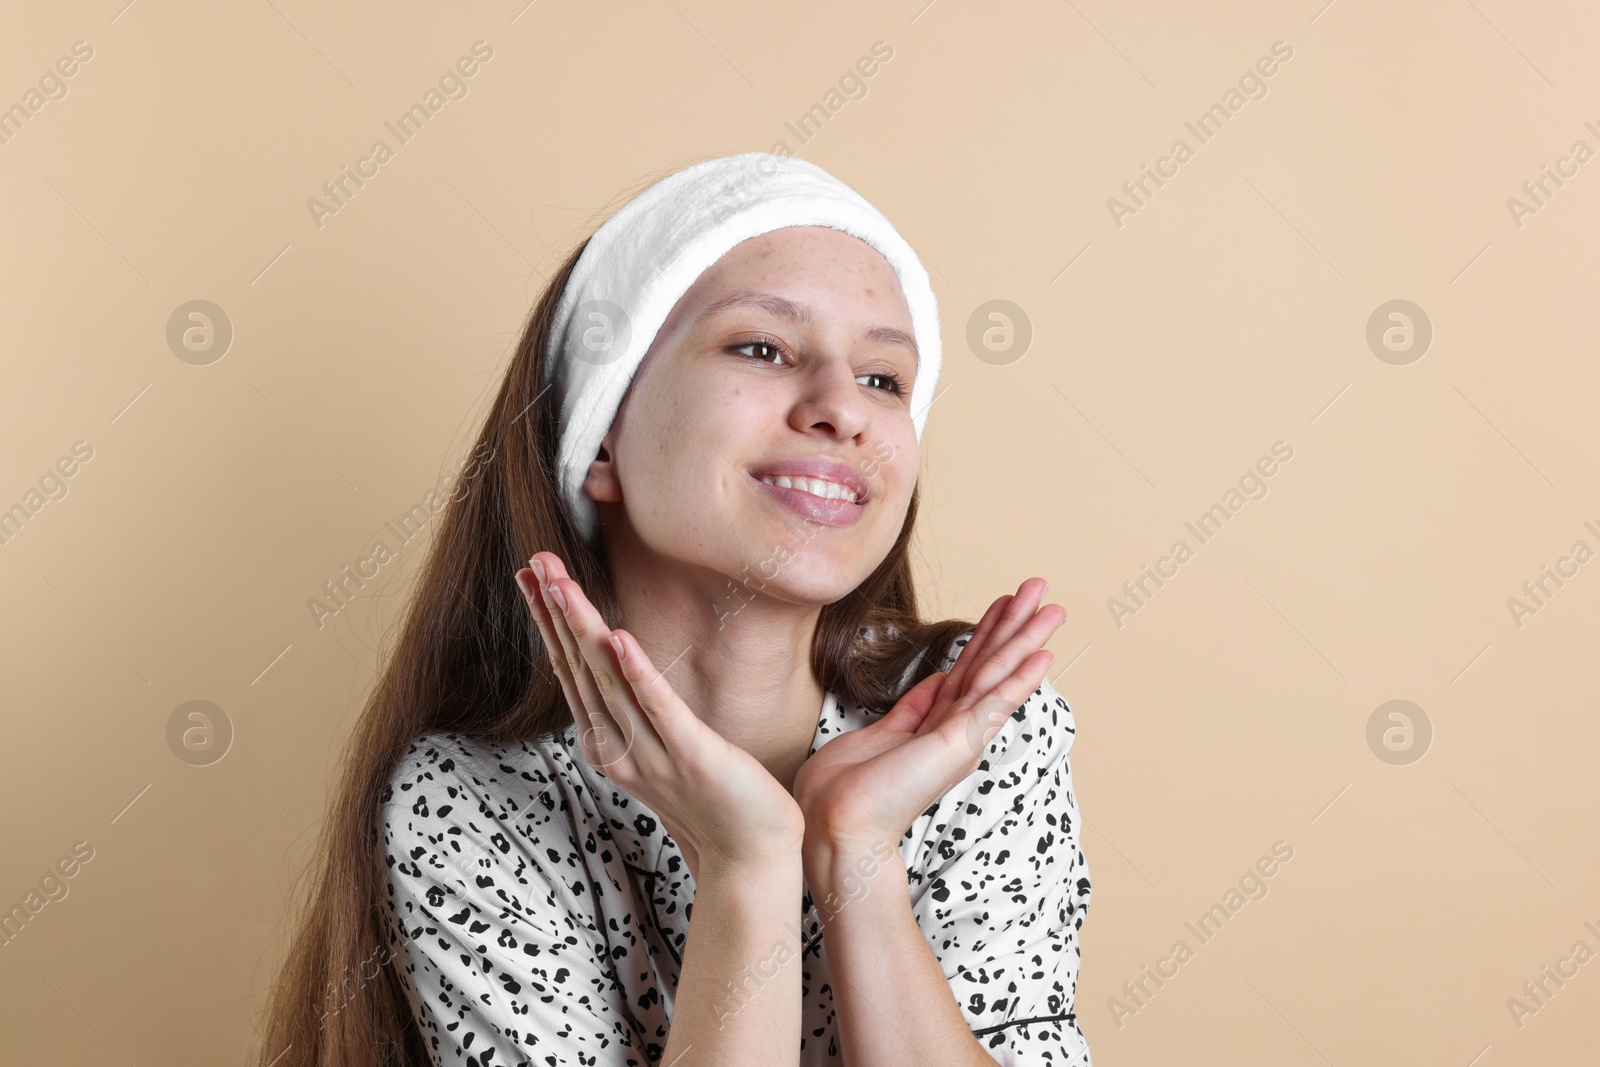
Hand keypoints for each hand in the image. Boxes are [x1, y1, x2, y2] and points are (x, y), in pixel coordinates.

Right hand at [515, 552, 806, 882]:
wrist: (750, 856)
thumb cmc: (712, 797)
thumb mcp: (660, 746)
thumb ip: (633, 708)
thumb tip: (614, 660)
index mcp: (608, 741)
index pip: (571, 669)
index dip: (550, 620)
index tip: (532, 575)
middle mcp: (619, 748)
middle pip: (580, 668)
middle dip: (556, 612)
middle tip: (534, 561)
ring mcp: (652, 755)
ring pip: (608, 682)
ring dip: (584, 628)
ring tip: (563, 584)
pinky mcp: (693, 757)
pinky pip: (659, 710)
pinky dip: (637, 674)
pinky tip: (620, 637)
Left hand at [791, 577, 1064, 858]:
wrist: (835, 825)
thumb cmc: (844, 792)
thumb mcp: (879, 735)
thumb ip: (911, 710)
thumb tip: (934, 682)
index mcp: (935, 726)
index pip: (967, 668)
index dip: (986, 632)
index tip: (1005, 602)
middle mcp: (955, 730)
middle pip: (990, 664)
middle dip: (1015, 624)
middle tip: (1040, 587)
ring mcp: (960, 737)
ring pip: (998, 674)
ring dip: (1026, 639)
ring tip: (1053, 606)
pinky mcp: (959, 742)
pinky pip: (995, 701)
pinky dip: (1020, 678)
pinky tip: (1043, 655)